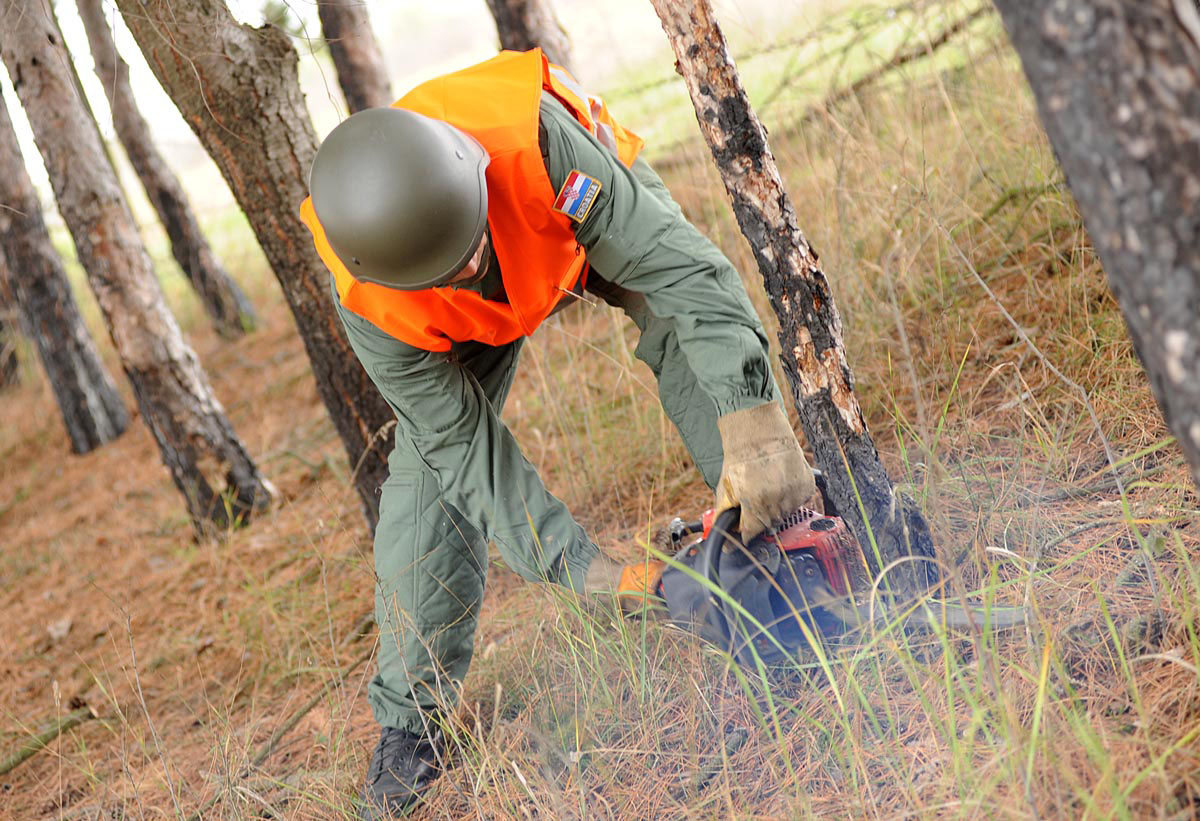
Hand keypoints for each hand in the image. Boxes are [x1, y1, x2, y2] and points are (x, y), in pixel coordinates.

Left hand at [714, 401, 815, 540]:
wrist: (759, 432)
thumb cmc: (740, 458)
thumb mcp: (725, 488)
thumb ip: (725, 514)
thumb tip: (726, 535)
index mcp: (755, 504)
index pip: (752, 533)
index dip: (746, 532)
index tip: (745, 529)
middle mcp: (777, 502)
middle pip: (770, 524)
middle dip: (760, 517)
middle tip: (755, 498)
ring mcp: (794, 495)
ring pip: (786, 514)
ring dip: (777, 507)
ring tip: (768, 486)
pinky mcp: (806, 486)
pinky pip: (799, 501)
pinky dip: (790, 496)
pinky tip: (780, 482)